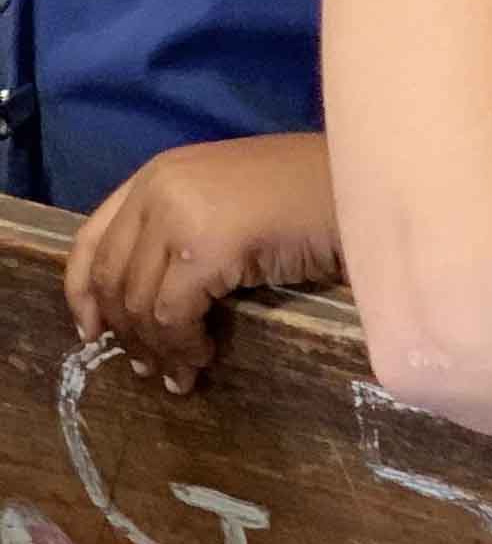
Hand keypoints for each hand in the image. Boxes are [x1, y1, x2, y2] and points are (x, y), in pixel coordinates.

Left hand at [66, 134, 343, 392]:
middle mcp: (159, 187)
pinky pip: (172, 318)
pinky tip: (205, 358)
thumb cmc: (299, 195)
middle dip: (125, 333)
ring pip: (139, 306)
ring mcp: (179, 214)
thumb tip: (134, 308)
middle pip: (110, 279)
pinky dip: (183, 348)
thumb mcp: (221, 204)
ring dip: (159, 350)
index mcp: (159, 172)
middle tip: (148, 368)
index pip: (90, 237)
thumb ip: (175, 234)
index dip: (81, 292)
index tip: (91, 332)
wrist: (358, 184)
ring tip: (184, 371)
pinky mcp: (204, 248)